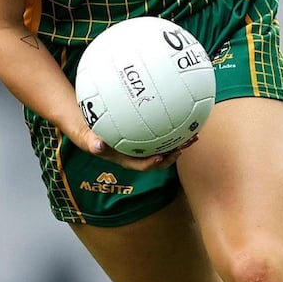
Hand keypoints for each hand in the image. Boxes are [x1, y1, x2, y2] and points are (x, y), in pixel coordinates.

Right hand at [76, 123, 196, 171]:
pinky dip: (174, 129)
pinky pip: (163, 135)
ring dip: (180, 143)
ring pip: (166, 148)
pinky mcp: (148, 138)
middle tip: (185, 145)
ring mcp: (145, 147)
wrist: (93, 132)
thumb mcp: (88, 140)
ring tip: (194, 134)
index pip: (143, 165)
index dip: (153, 163)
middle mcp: (139, 155)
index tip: (162, 156)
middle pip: (160, 159)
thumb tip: (97, 146)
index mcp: (128, 159)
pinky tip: (183, 116)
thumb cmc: (92, 136)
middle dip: (174, 154)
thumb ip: (92, 143)